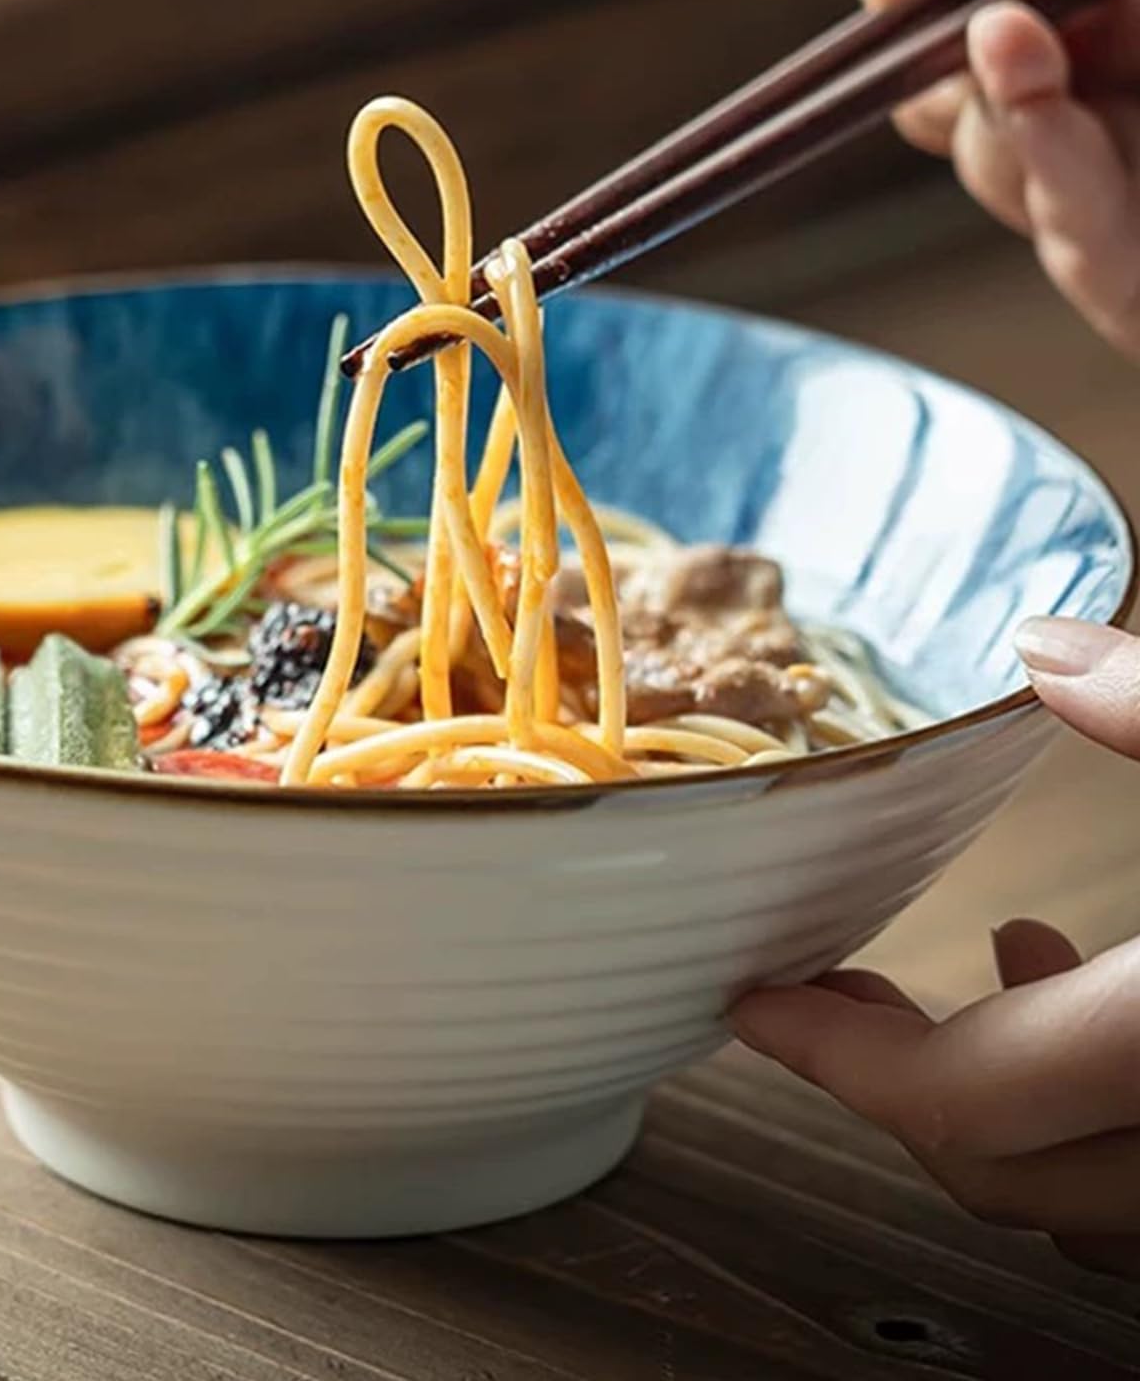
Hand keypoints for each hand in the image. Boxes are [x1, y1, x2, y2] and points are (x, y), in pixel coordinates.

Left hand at [732, 615, 1139, 1275]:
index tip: (753, 1000)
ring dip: (995, 1094)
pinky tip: (1081, 976)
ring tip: (977, 961)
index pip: (959, 1099)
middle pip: (998, 1166)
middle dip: (892, 1074)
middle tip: (828, 984)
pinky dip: (1089, 1108)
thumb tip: (1044, 645)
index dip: (833, 1056)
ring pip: (1076, 1196)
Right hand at [846, 0, 1139, 359]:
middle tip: (972, 30)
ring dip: (999, 115)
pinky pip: (1053, 222)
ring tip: (1056, 55)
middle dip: (929, 67)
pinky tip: (1041, 80)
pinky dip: (1040, 153)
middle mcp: (1117, 76)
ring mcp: (1126, 172)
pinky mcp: (1133, 268)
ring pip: (981, 162)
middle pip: (943, 88)